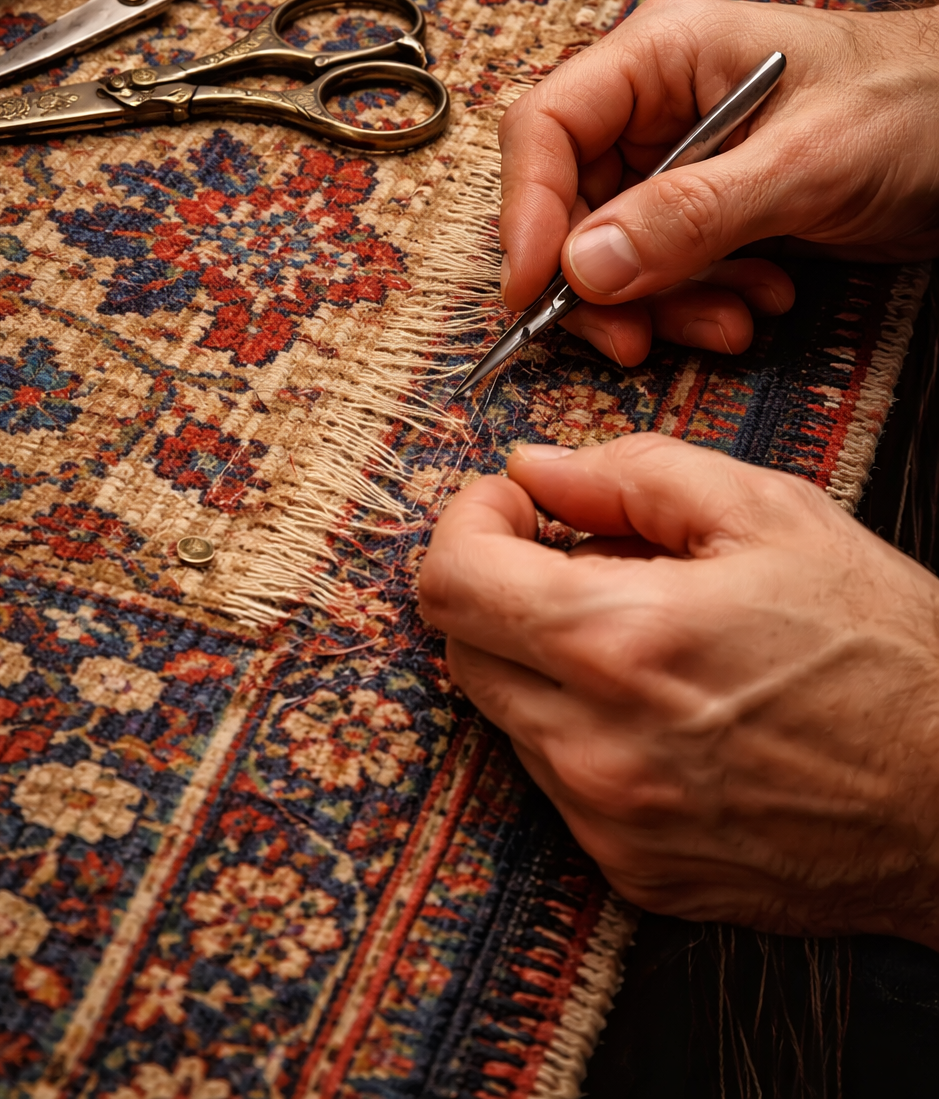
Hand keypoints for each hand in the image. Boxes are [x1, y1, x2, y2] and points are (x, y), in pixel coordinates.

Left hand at [418, 436, 938, 944]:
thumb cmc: (887, 653)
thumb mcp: (772, 514)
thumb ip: (633, 474)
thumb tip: (538, 467)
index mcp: (620, 641)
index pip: (453, 580)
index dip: (471, 522)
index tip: (514, 504)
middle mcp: (596, 745)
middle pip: (464, 647)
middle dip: (500, 585)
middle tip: (577, 556)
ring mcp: (611, 820)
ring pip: (509, 714)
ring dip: (546, 659)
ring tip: (645, 634)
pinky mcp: (636, 871)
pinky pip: (559, 780)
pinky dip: (584, 729)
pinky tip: (665, 706)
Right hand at [499, 0, 938, 364]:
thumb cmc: (917, 102)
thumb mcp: (807, 161)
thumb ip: (693, 214)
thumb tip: (583, 266)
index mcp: (662, 55)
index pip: (548, 128)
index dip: (528, 211)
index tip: (535, 290)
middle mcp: (658, 105)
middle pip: (571, 202)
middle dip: (600, 281)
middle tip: (631, 338)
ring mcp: (683, 160)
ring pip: (616, 251)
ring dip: (661, 303)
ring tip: (731, 322)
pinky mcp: (712, 209)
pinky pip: (668, 270)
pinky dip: (700, 302)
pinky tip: (758, 301)